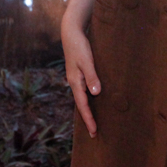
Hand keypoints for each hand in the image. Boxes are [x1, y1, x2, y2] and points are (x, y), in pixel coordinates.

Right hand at [61, 19, 100, 137]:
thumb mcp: (87, 60)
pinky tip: (94, 101)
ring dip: (88, 110)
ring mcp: (76, 79)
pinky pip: (84, 91)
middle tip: (94, 134)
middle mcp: (75, 83)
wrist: (71, 33)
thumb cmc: (80, 46)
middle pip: (82, 105)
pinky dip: (88, 99)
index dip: (89, 118)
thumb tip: (96, 93)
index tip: (94, 131)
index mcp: (75, 82)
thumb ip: (92, 76)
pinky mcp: (79, 73)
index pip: (83, 105)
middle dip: (87, 119)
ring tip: (94, 122)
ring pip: (82, 98)